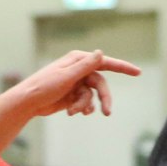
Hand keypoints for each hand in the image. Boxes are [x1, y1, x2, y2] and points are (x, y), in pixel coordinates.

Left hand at [6, 49, 141, 117]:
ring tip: (74, 111)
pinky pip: (85, 102)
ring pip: (92, 95)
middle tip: (108, 112)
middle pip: (100, 84)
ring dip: (85, 105)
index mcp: (78, 60)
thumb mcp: (66, 76)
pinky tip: (72, 112)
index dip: (123, 67)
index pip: (105, 62)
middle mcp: (79, 69)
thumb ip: (85, 66)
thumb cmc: (44, 86)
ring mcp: (76, 82)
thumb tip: (100, 53)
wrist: (28, 102)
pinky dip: (81, 108)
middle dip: (103, 98)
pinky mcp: (72, 95)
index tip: (138, 72)